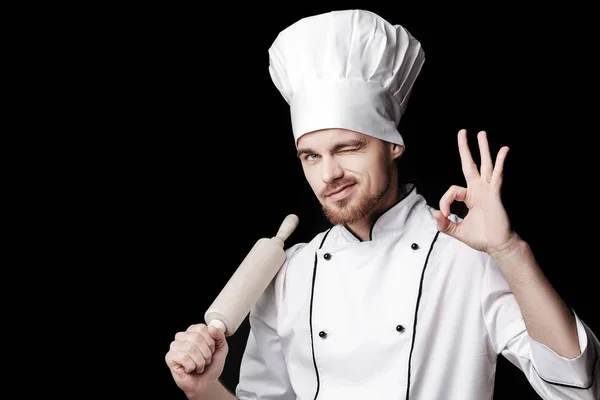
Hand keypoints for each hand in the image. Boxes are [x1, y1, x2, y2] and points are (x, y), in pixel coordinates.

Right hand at [165, 323, 228, 397]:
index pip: (202, 328)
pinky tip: (190, 369)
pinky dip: (192, 366)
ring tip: (199, 366)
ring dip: (200, 362)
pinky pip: (183, 358)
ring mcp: (174, 346)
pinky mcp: (170, 357)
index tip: (211, 351)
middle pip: (197, 338)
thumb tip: (211, 327)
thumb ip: (220, 335)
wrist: (206, 383)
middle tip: (206, 361)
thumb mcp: (221, 348)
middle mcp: (182, 336)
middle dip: (206, 353)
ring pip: (190, 348)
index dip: (211, 342)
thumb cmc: (211, 365)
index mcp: (194, 331)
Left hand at [432, 129, 517, 255]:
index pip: (452, 190)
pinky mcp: (495, 194)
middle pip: (471, 165)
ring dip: (483, 149)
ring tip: (481, 134)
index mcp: (470, 197)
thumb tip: (433, 213)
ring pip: (485, 165)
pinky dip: (500, 162)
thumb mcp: (456, 231)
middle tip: (463, 133)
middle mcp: (479, 190)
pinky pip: (497, 175)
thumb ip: (444, 224)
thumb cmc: (481, 238)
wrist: (497, 245)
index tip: (444, 215)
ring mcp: (488, 190)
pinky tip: (504, 150)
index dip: (444, 201)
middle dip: (466, 149)